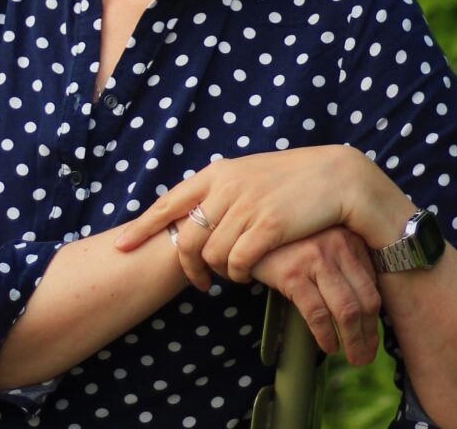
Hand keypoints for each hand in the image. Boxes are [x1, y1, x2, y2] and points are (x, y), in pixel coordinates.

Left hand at [116, 146, 374, 284]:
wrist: (335, 177)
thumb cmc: (292, 179)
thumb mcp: (249, 174)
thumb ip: (221, 189)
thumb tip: (197, 211)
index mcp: (218, 172)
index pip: (169, 201)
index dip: (143, 226)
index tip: (121, 246)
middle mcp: (226, 187)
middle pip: (187, 238)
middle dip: (188, 266)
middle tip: (199, 283)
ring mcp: (246, 205)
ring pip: (212, 255)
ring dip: (219, 272)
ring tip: (233, 275)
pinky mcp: (268, 226)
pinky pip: (238, 263)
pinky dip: (239, 275)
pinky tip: (249, 275)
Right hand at [253, 227, 379, 365]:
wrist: (249, 234)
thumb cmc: (290, 243)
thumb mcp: (323, 244)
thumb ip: (346, 265)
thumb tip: (368, 310)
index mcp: (349, 238)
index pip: (373, 286)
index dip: (374, 319)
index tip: (371, 338)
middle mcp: (337, 244)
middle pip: (365, 301)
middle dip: (368, 335)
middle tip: (365, 357)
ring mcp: (315, 258)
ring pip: (347, 310)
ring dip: (354, 342)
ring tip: (354, 358)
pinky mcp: (293, 273)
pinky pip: (318, 313)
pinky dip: (326, 336)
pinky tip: (328, 346)